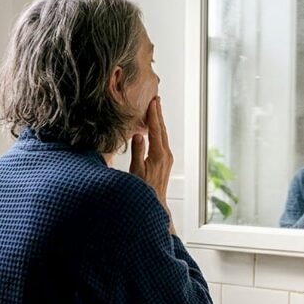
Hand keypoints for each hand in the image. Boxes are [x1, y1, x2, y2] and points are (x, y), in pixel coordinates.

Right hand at [130, 96, 174, 233]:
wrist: (155, 204)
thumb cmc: (144, 190)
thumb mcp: (137, 170)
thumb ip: (138, 151)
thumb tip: (139, 135)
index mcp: (159, 154)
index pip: (156, 129)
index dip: (154, 114)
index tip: (153, 101)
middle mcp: (166, 155)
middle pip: (162, 129)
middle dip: (158, 114)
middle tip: (156, 99)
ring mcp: (167, 158)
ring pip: (162, 135)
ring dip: (159, 122)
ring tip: (155, 109)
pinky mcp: (165, 161)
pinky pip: (162, 141)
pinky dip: (158, 131)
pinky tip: (154, 129)